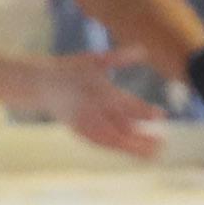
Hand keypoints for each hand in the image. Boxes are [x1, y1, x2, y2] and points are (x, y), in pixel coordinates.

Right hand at [22, 49, 176, 160]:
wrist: (41, 84)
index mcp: (98, 91)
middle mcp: (92, 110)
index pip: (125, 104)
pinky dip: (117, 148)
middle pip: (120, 127)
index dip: (144, 111)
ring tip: (153, 153)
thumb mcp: (95, 60)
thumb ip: (120, 57)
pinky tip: (133, 152)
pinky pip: (100, 144)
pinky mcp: (80, 132)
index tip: (162, 115)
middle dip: (141, 137)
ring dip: (132, 148)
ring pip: (111, 140)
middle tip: (161, 144)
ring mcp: (85, 124)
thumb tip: (142, 50)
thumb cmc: (71, 69)